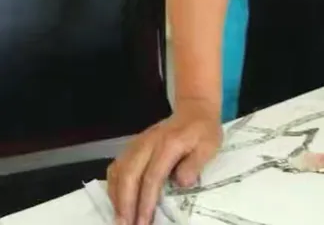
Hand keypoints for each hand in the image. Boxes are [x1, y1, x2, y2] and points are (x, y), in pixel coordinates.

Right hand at [106, 99, 222, 224]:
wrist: (194, 109)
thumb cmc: (203, 131)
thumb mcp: (209, 146)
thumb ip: (195, 164)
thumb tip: (181, 183)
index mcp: (169, 143)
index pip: (152, 176)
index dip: (146, 202)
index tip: (143, 222)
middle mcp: (149, 142)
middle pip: (129, 175)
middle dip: (125, 204)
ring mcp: (138, 143)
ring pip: (118, 171)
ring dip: (116, 197)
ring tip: (121, 219)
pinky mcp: (132, 146)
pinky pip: (116, 167)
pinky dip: (113, 186)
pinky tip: (118, 201)